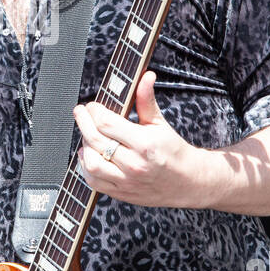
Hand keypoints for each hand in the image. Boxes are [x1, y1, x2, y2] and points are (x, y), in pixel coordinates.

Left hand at [72, 70, 209, 208]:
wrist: (188, 182)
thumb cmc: (173, 151)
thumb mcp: (161, 123)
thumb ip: (146, 99)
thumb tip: (145, 76)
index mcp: (145, 143)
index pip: (106, 123)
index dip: (94, 111)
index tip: (92, 106)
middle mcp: (134, 164)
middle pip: (95, 140)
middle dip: (83, 123)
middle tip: (81, 113)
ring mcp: (126, 181)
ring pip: (91, 163)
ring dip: (84, 146)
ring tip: (88, 136)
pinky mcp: (121, 193)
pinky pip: (93, 182)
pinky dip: (85, 167)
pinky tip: (89, 155)